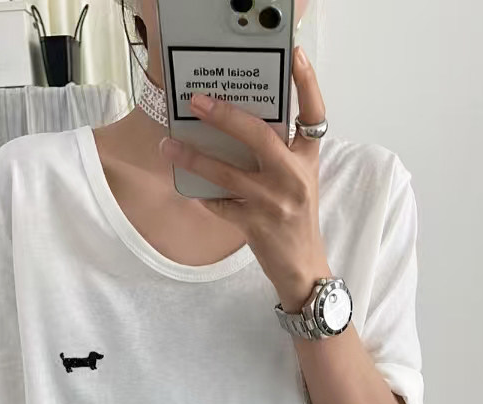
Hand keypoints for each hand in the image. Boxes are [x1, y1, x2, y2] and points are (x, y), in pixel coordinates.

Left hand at [159, 46, 331, 310]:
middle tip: (197, 101)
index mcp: (307, 160)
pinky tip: (187, 185)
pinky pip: (220, 204)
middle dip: (226, 115)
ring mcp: (274, 202)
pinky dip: (202, 194)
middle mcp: (294, 177)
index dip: (307, 83)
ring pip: (228, 173)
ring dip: (194, 157)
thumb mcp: (297, 180)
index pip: (314, 114)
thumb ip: (278, 154)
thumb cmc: (295, 219)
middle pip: (259, 136)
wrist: (303, 268)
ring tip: (168, 146)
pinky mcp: (256, 225)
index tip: (295, 55)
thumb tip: (236, 126)